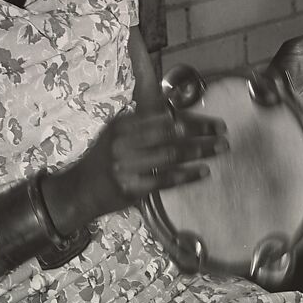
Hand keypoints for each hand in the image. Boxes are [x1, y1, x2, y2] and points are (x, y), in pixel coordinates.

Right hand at [43, 109, 228, 234]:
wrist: (80, 189)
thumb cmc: (105, 159)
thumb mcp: (117, 133)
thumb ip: (143, 123)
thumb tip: (175, 112)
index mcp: (123, 124)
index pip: (162, 116)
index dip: (191, 118)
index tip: (213, 121)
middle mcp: (124, 141)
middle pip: (169, 132)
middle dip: (200, 131)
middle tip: (223, 132)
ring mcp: (127, 165)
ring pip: (170, 155)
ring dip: (199, 151)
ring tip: (220, 149)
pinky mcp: (131, 187)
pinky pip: (165, 179)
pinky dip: (187, 175)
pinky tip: (204, 172)